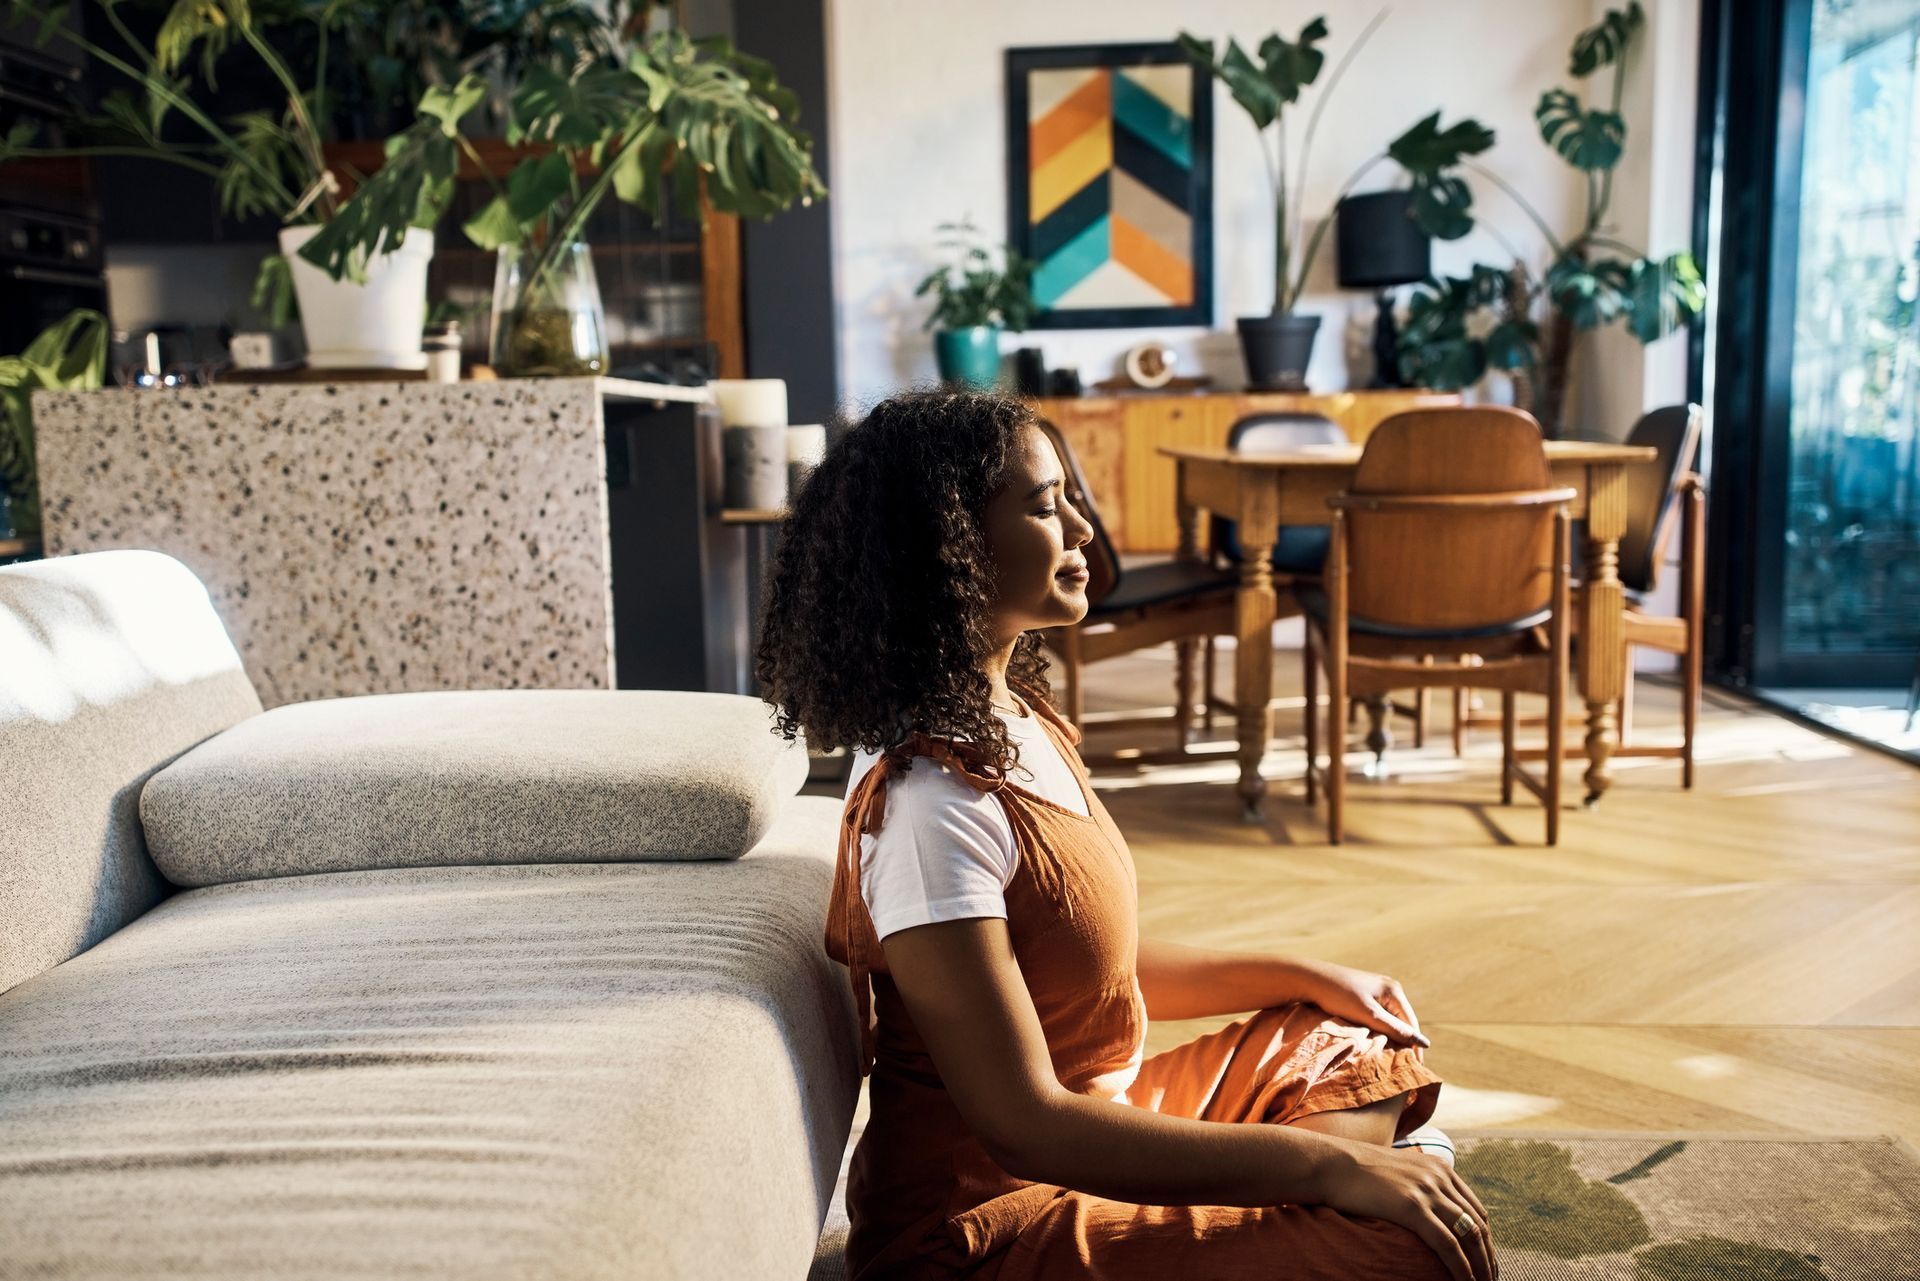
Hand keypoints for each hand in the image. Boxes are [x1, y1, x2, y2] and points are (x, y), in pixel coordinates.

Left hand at [1282, 958, 1428, 1061]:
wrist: (1308, 979)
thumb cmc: (1338, 995)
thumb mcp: (1368, 1015)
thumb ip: (1395, 1029)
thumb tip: (1424, 1043)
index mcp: (1394, 990)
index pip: (1411, 1024)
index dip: (1414, 1047)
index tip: (1415, 1068)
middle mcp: (1389, 989)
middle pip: (1402, 1022)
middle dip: (1403, 1043)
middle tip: (1404, 1068)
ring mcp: (1376, 992)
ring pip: (1390, 1021)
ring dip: (1390, 1038)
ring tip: (1391, 1060)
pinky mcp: (1364, 996)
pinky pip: (1378, 1018)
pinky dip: (1378, 1031)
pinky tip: (1375, 1044)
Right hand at [1319, 1140, 1497, 1280]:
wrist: (1330, 1163)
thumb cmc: (1354, 1172)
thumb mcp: (1395, 1172)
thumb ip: (1415, 1185)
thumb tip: (1422, 1210)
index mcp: (1439, 1168)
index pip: (1476, 1209)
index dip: (1486, 1239)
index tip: (1486, 1261)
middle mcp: (1439, 1177)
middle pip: (1479, 1223)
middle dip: (1488, 1256)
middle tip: (1491, 1280)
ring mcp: (1427, 1191)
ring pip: (1470, 1235)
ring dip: (1481, 1266)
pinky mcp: (1413, 1207)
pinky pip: (1448, 1244)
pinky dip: (1461, 1268)